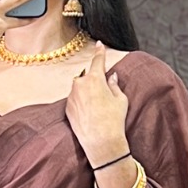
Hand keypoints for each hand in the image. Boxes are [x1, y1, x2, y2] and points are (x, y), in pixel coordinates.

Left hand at [65, 42, 128, 165]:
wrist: (101, 143)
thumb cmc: (114, 120)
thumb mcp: (120, 100)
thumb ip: (114, 85)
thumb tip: (112, 77)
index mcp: (95, 78)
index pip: (97, 60)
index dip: (99, 52)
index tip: (98, 44)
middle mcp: (80, 84)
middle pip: (87, 77)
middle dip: (94, 82)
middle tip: (103, 97)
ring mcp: (71, 96)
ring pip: (80, 89)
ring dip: (87, 94)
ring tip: (97, 110)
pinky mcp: (67, 109)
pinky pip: (75, 101)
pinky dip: (81, 104)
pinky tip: (90, 115)